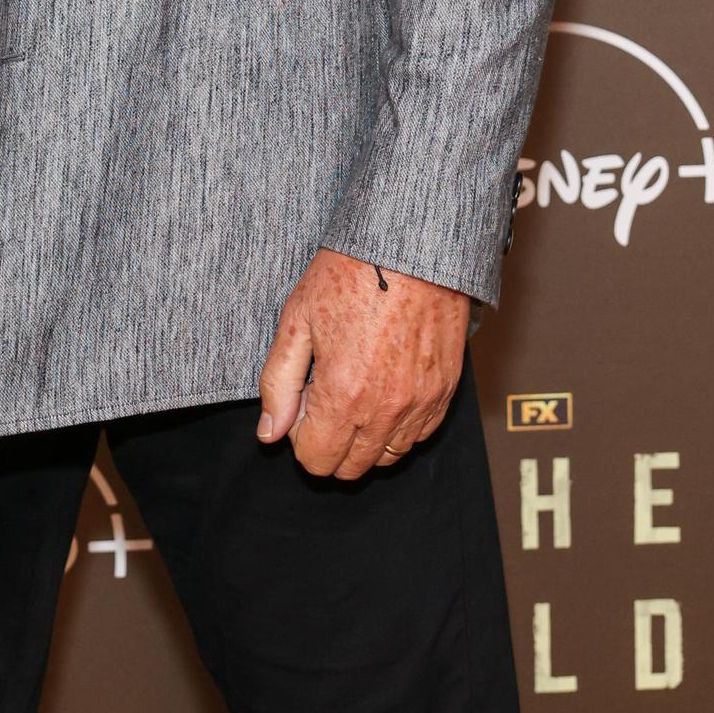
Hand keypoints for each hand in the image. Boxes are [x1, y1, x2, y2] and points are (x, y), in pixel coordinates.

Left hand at [255, 246, 468, 478]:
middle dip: (329, 440)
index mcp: (343, 394)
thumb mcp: (298, 318)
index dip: (300, 436)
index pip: (316, 460)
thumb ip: (278, 382)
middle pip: (350, 468)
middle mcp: (386, 409)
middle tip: (325, 392)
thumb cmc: (351, 272)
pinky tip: (385, 385)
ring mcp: (420, 403)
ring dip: (365, 436)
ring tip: (356, 386)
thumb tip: (268, 434)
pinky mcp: (445, 391)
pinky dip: (398, 424)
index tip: (302, 400)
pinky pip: (419, 434)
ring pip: (387, 456)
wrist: (412, 244)